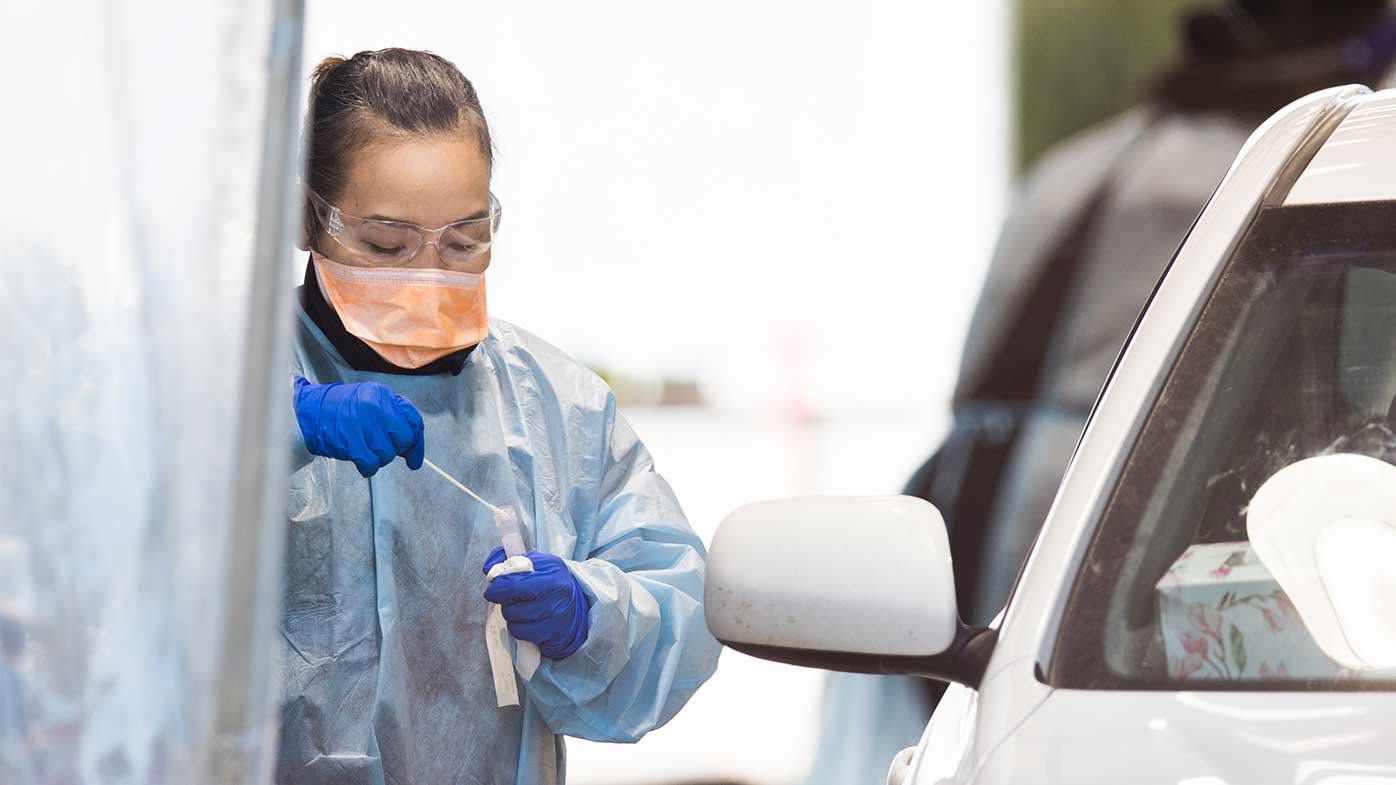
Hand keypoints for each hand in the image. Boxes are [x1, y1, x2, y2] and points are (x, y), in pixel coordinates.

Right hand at [293, 376, 424, 476]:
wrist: (307, 413)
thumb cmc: (340, 410)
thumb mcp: (370, 401)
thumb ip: (392, 417)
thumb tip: (412, 446)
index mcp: (383, 395)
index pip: (413, 420)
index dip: (417, 442)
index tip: (414, 457)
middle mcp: (375, 407)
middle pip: (404, 438)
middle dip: (396, 449)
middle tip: (381, 448)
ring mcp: (362, 423)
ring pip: (388, 453)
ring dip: (379, 458)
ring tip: (364, 449)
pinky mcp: (350, 441)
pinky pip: (371, 463)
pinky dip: (368, 467)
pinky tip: (359, 460)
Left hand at [483, 547, 591, 658]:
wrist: (577, 605)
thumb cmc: (551, 582)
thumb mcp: (536, 562)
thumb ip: (510, 560)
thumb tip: (488, 569)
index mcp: (552, 573)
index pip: (514, 584)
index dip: (497, 588)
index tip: (493, 589)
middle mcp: (557, 597)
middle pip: (512, 607)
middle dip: (505, 603)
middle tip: (511, 599)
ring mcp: (557, 619)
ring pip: (514, 623)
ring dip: (512, 616)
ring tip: (522, 609)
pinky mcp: (554, 637)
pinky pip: (522, 635)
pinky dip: (519, 629)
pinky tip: (527, 622)